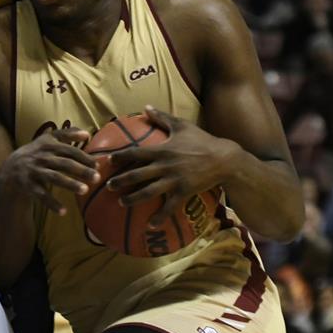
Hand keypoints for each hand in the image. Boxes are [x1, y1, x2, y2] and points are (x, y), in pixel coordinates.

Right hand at [0, 122, 97, 213]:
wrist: (11, 168)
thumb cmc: (37, 153)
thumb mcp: (48, 140)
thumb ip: (67, 135)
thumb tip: (87, 134)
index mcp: (48, 145)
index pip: (69, 150)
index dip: (84, 157)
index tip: (97, 165)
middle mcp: (42, 157)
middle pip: (64, 163)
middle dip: (81, 170)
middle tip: (97, 178)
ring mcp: (34, 171)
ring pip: (54, 178)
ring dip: (70, 184)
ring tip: (85, 191)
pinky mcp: (28, 185)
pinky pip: (41, 196)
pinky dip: (52, 204)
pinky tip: (63, 211)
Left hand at [110, 107, 238, 219]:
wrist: (224, 159)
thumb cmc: (202, 140)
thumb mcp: (182, 125)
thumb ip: (162, 117)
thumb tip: (146, 107)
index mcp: (162, 149)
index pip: (136, 152)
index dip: (121, 156)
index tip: (108, 161)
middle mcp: (165, 165)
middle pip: (137, 174)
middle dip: (121, 180)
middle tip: (108, 186)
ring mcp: (174, 180)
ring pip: (149, 192)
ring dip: (133, 198)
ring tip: (121, 203)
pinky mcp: (184, 192)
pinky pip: (169, 207)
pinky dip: (159, 217)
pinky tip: (150, 226)